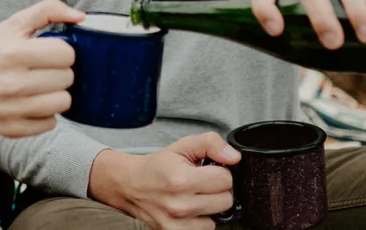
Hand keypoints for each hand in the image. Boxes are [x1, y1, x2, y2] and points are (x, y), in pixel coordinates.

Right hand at [0, 0, 84, 136]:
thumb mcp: (14, 23)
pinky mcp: (10, 129)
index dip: (63, 51)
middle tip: (44, 69)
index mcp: (14, 53)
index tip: (51, 52)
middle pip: (67, 79)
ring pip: (63, 103)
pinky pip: (49, 124)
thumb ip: (49, 10)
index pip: (66, 54)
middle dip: (60, 71)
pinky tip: (32, 102)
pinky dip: (45, 113)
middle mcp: (12, 83)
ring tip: (41, 86)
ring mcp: (11, 109)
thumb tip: (81, 16)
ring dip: (56, 93)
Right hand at [88, 133, 239, 229]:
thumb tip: (234, 157)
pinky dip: (201, 219)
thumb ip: (210, 144)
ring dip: (210, 206)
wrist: (130, 185)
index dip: (219, 171)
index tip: (207, 170)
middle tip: (201, 183)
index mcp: (181, 179)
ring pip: (218, 217)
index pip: (226, 179)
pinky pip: (206, 229)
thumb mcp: (182, 146)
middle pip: (225, 200)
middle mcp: (180, 205)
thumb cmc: (158, 166)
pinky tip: (190, 209)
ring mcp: (177, 224)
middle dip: (216, 189)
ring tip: (194, 196)